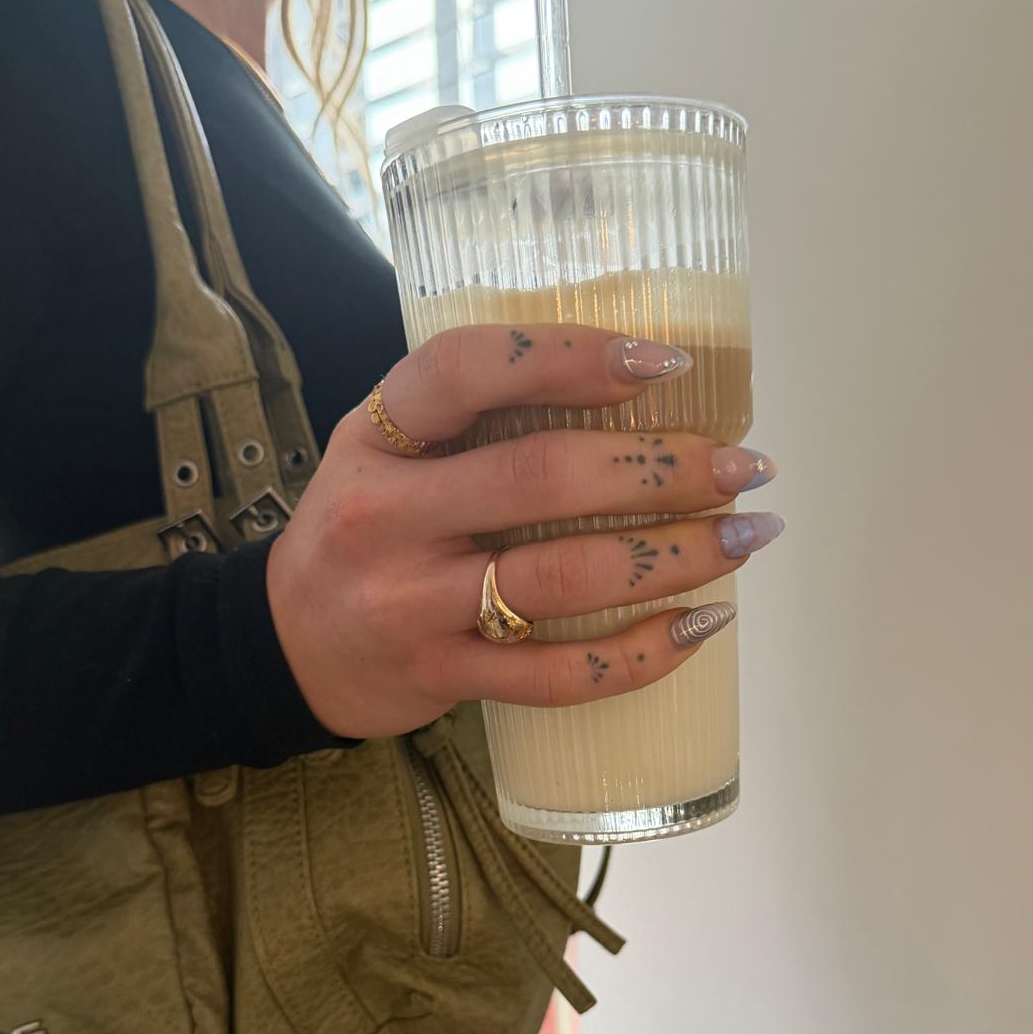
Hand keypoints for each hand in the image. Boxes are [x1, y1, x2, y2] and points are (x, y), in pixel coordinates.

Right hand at [266, 324, 781, 738]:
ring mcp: (412, 605)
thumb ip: (471, 418)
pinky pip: (555, 674)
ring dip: (673, 556)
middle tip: (743, 466)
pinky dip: (639, 653)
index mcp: (377, 437)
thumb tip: (634, 382)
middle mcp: (387, 516)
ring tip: (745, 538)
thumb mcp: (383, 450)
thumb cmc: (364, 529)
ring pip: (562, 578)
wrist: (288, 647)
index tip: (663, 364)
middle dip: (662, 468)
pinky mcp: (443, 676)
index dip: (570, 356)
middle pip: (541, 478)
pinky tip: (699, 626)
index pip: (468, 369)